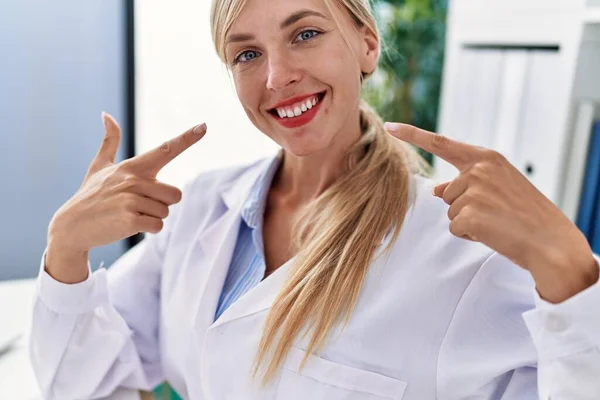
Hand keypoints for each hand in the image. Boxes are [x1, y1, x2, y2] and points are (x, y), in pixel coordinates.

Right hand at [48, 112, 206, 253]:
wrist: (71, 227)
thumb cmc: (90, 196)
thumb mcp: (98, 167)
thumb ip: (110, 142)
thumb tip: (106, 114)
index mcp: (132, 166)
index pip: (165, 149)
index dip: (186, 139)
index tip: (203, 126)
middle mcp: (134, 180)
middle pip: (175, 194)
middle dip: (162, 204)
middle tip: (138, 205)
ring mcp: (131, 200)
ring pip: (166, 212)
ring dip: (152, 218)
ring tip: (129, 215)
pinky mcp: (130, 220)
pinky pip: (158, 226)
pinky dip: (147, 230)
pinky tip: (127, 226)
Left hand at [385, 122, 597, 302]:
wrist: (552, 242)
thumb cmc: (527, 214)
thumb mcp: (500, 187)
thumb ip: (468, 182)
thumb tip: (435, 189)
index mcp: (487, 158)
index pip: (442, 144)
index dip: (413, 135)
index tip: (390, 126)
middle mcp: (478, 170)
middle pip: (446, 192)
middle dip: (464, 207)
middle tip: (496, 214)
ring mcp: (473, 191)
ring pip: (450, 211)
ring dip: (468, 222)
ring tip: (497, 223)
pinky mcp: (470, 214)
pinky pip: (454, 228)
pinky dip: (469, 235)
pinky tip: (493, 233)